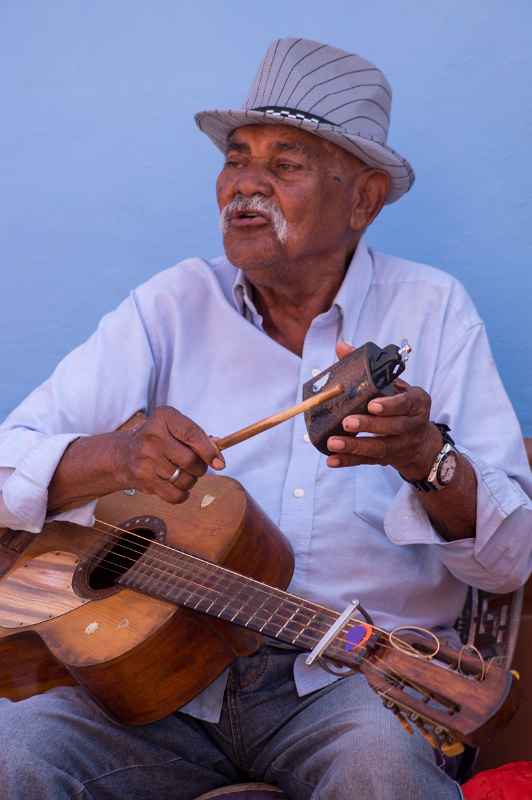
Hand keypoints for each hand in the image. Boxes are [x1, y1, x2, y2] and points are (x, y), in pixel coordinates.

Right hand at [113, 406, 223, 503]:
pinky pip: (174, 495)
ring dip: (190, 480)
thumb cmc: (159, 439)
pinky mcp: (143, 479)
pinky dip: (182, 494)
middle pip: (190, 460)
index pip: (192, 434)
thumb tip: (218, 457)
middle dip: (200, 468)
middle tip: (196, 467)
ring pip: (184, 479)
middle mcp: (152, 436)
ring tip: (182, 473)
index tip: (219, 463)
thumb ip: (198, 437)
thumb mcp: (175, 427)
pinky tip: (177, 486)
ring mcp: (146, 459)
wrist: (124, 454)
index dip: (209, 451)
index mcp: (164, 417)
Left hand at [326, 342, 441, 477]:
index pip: (407, 403)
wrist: (421, 441)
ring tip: (333, 442)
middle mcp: (413, 425)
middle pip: (393, 427)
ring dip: (355, 446)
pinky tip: (331, 460)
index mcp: (417, 402)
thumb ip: (368, 366)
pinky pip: (367, 462)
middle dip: (369, 426)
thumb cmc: (402, 404)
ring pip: (380, 448)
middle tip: (347, 422)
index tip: (371, 405)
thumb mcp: (394, 384)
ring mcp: (401, 445)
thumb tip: (341, 346)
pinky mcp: (388, 459)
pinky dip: (349, 461)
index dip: (390, 405)